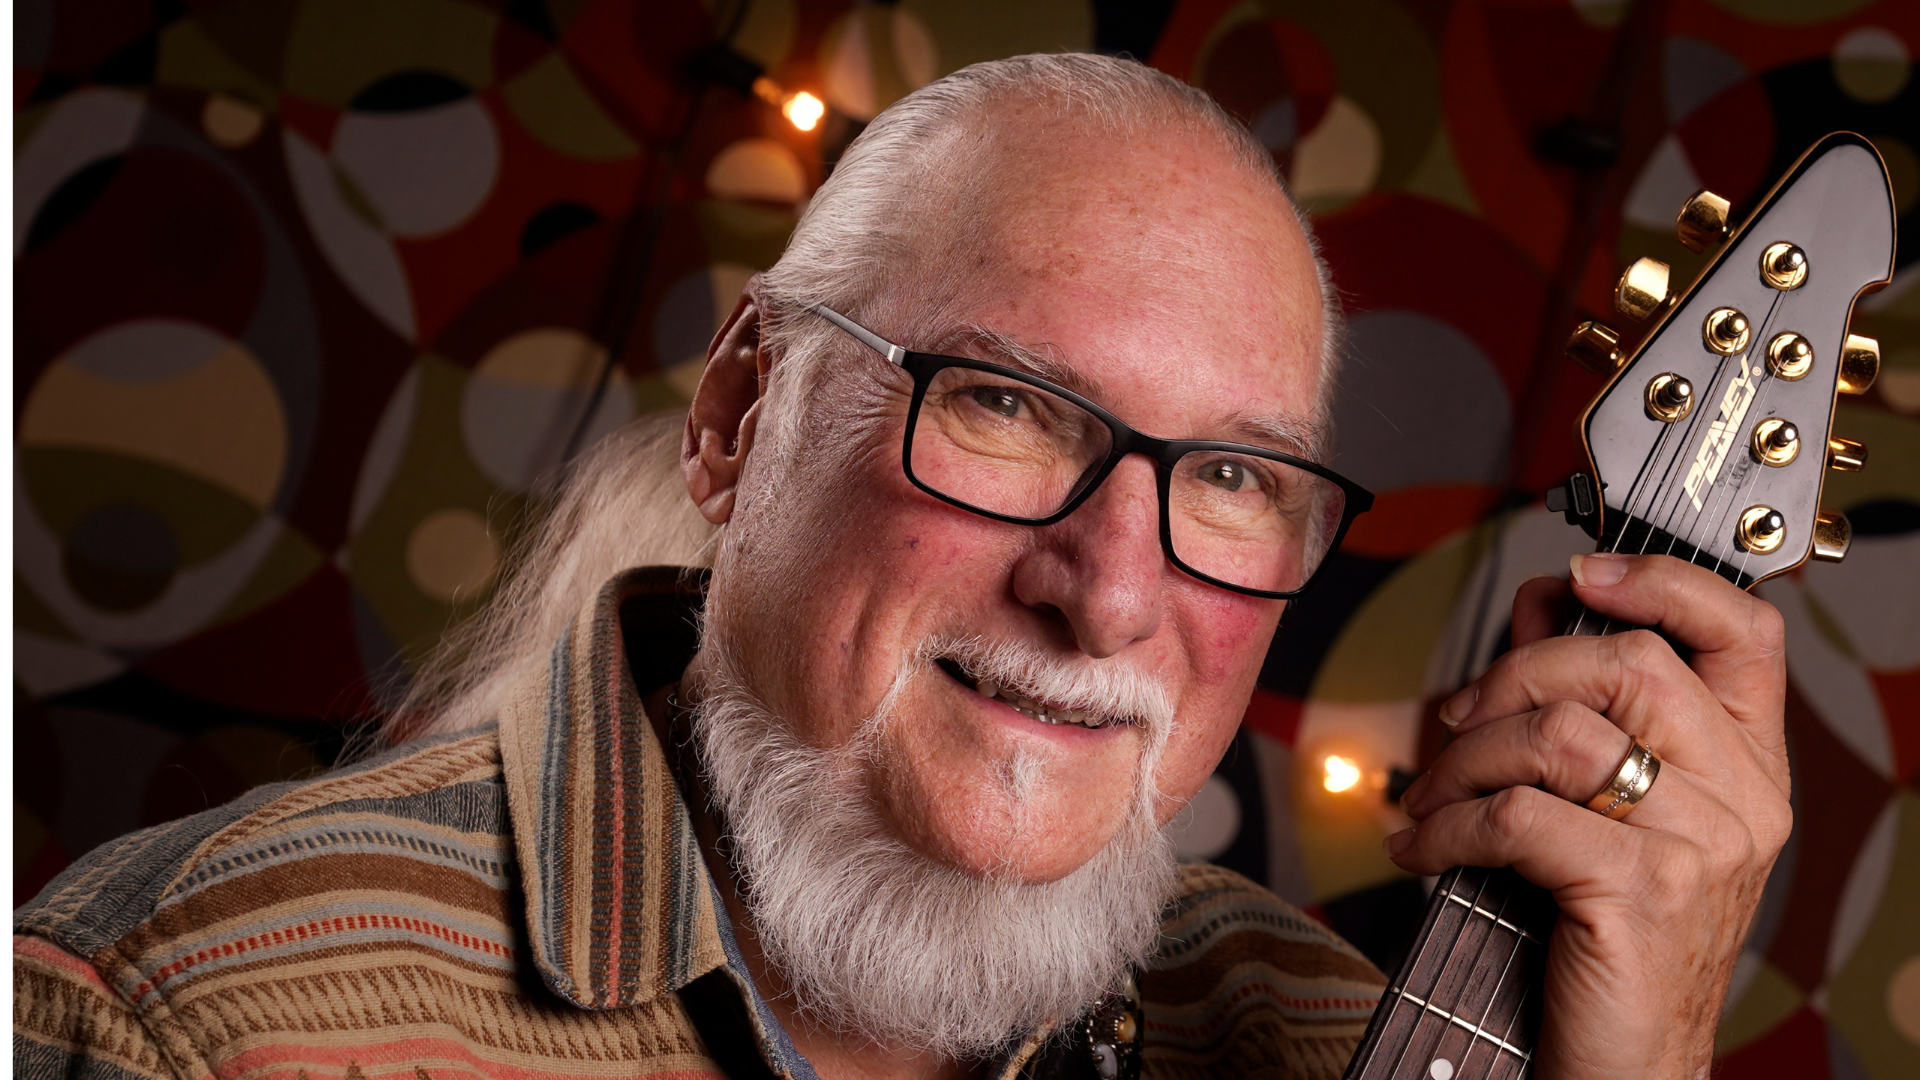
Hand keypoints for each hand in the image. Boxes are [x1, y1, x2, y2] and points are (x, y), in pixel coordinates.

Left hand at [1387, 553, 1790, 1079]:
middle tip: (1453, 724)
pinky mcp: (1641, 892)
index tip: (1580, 574)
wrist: (1622, 1061)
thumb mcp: (1606, 806)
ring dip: (1462, 758)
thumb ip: (1585, 705)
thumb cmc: (1601, 932)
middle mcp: (1742, 798)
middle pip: (1623, 663)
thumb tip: (1541, 600)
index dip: (1661, 582)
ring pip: (1558, 732)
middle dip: (1510, 676)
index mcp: (1747, 766)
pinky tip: (1421, 848)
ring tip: (1428, 799)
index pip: (1743, 632)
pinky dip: (1446, 825)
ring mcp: (1701, 846)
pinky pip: (1518, 814)